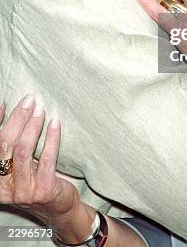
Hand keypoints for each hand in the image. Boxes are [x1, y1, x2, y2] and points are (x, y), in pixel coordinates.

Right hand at [0, 96, 79, 223]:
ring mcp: (22, 191)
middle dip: (17, 118)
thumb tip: (11, 111)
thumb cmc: (36, 178)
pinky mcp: (43, 190)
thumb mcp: (18, 165)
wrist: (58, 207)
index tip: (3, 103)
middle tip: (29, 100)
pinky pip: (47, 158)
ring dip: (33, 125)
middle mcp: (3, 188)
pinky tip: (55, 122)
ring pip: (23, 151)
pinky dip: (51, 137)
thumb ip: (12, 145)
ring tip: (40, 108)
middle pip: (5, 145)